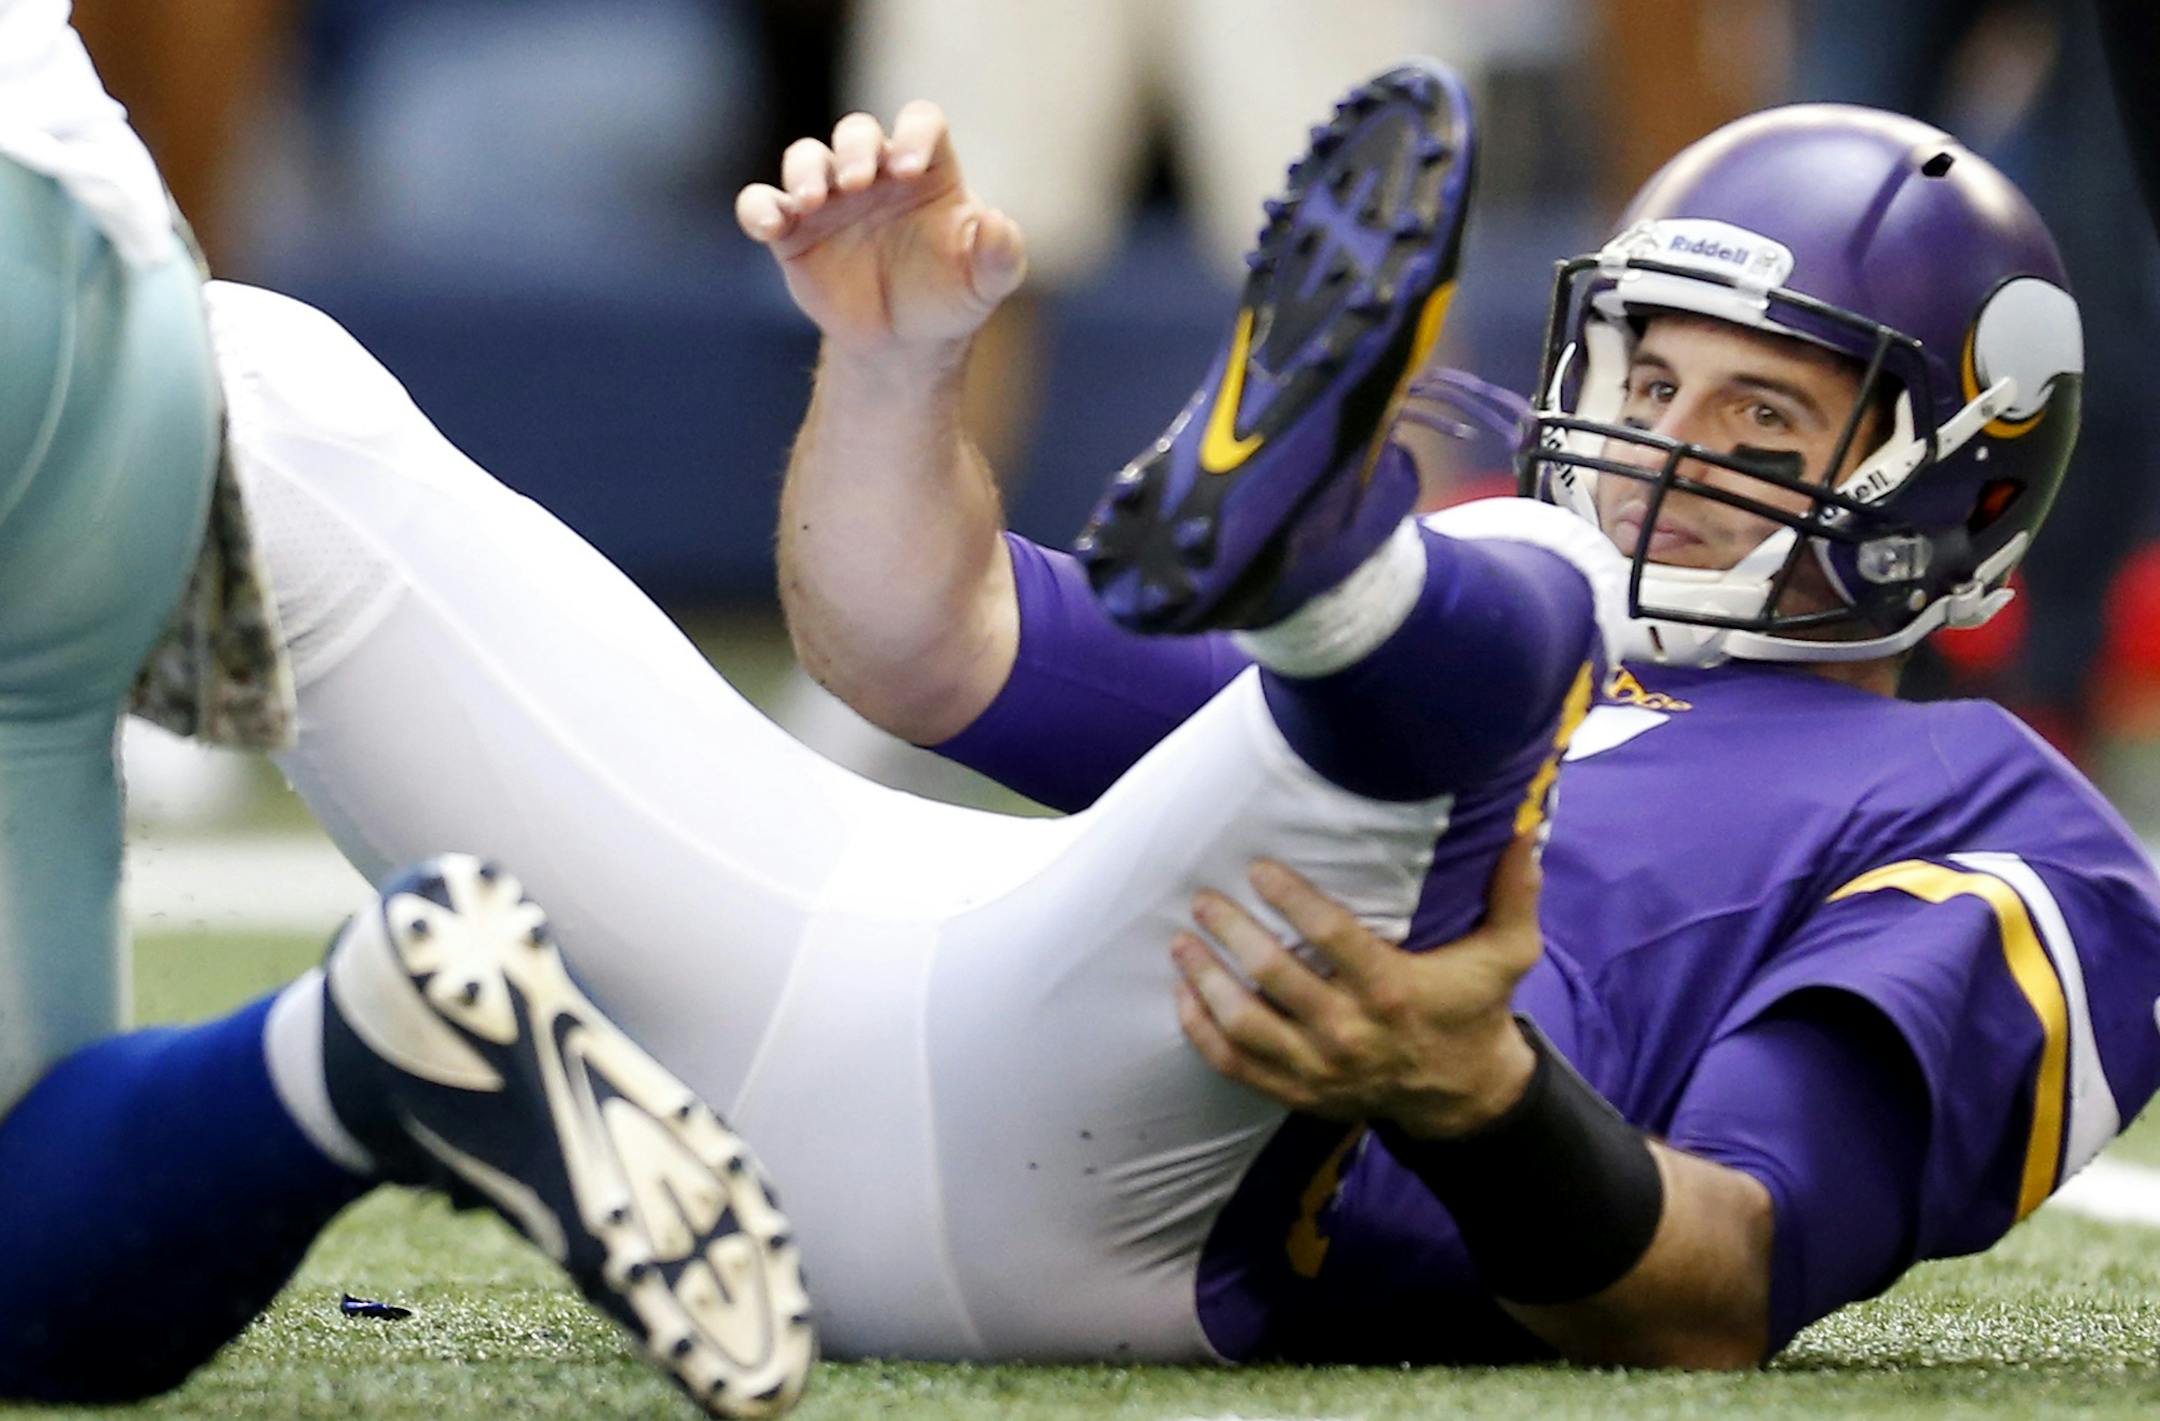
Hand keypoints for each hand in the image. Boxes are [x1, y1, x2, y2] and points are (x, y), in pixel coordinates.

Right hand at [735, 102, 1027, 355]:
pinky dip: (758, 208)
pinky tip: (770, 226)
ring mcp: (830, 198)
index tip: (910, 168)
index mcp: (926, 169)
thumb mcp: (987, 283)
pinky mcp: (793, 232)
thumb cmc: (950, 298)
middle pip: (857, 132)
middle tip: (857, 182)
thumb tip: (997, 223)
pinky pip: (763, 204)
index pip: (920, 121)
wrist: (905, 344)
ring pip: (806, 157)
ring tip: (812, 202)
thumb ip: (1001, 254)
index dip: (914, 133)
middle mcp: (875, 172)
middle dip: (854, 149)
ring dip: (805, 171)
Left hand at [1172, 833, 1544, 1137]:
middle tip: (1205, 899)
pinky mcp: (1300, 1092)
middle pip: (1275, 976)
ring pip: (1244, 1023)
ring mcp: (1319, 1068)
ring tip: (1183, 942)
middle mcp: (1350, 1032)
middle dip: (1233, 932)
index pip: (1330, 936)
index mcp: (1393, 990)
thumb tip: (1525, 828)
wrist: (1464, 1095)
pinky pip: (1236, 1065)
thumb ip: (1514, 892)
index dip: (1291, 899)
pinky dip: (1202, 1031)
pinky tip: (1183, 996)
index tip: (1259, 867)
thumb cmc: (1475, 1010)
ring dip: (1206, 980)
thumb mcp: (1508, 953)